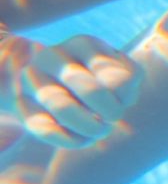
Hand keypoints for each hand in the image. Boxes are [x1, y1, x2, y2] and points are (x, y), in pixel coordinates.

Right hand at [4, 33, 142, 147]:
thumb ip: (130, 77)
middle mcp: (53, 56)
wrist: (55, 83)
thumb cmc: (100, 77)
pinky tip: (82, 139)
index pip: (117, 78)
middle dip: (110, 112)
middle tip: (112, 119)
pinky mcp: (22, 104)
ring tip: (100, 130)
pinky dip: (70, 139)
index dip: (125, 98)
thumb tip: (119, 92)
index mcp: (84, 44)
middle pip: (91, 91)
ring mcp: (33, 79)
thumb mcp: (121, 71)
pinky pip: (45, 129)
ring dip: (90, 127)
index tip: (124, 101)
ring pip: (64, 108)